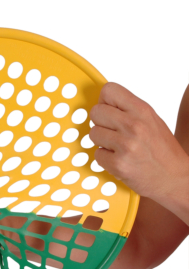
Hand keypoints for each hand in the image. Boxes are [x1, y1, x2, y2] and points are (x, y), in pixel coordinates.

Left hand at [89, 82, 188, 201]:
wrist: (174, 177)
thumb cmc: (160, 149)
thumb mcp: (150, 120)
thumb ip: (128, 110)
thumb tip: (101, 102)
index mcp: (143, 110)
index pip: (108, 90)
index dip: (105, 102)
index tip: (110, 112)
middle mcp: (134, 125)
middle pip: (95, 112)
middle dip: (100, 123)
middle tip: (113, 133)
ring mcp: (126, 145)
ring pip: (93, 133)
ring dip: (101, 142)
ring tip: (118, 147)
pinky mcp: (118, 164)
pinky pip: (96, 155)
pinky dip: (105, 159)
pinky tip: (119, 159)